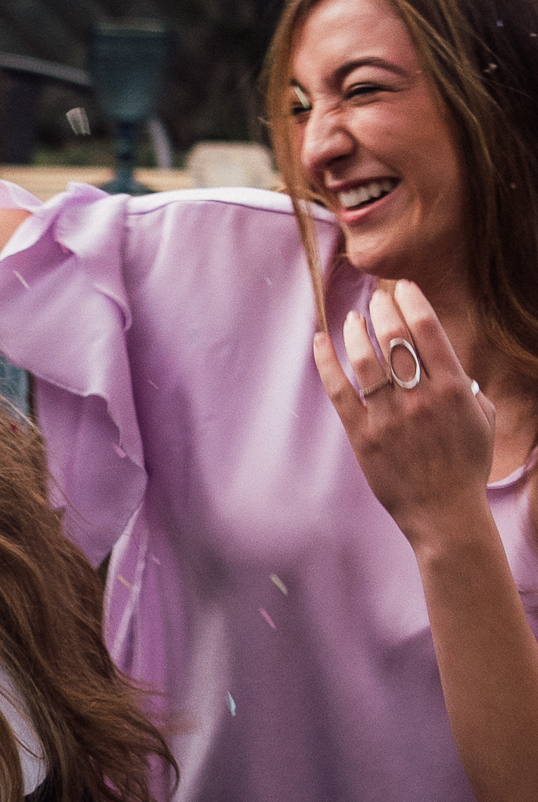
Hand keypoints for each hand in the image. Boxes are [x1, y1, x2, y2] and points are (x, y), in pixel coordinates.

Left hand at [312, 279, 494, 543]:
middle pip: (395, 338)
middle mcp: (421, 399)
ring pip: (366, 360)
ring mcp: (389, 417)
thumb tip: (445, 357)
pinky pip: (339, 391)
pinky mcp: (362, 435)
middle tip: (376, 297)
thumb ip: (467, 386)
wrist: (444, 512)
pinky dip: (326, 363)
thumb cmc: (465, 465)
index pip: (429, 330)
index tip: (403, 288)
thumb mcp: (481, 420)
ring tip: (353, 318)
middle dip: (383, 309)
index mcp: (455, 390)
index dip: (413, 301)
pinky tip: (319, 342)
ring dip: (356, 331)